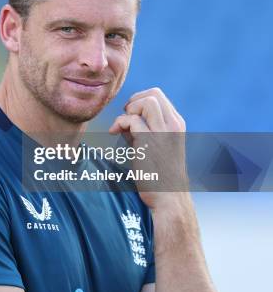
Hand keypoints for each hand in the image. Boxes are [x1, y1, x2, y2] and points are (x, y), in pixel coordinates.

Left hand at [109, 87, 188, 210]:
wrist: (169, 197)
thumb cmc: (159, 174)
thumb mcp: (155, 146)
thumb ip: (143, 130)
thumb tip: (124, 120)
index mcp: (176, 124)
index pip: (158, 96)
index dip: (139, 100)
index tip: (130, 115)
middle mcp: (173, 125)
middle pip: (153, 94)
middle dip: (134, 101)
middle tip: (126, 118)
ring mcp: (163, 134)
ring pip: (147, 102)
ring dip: (129, 111)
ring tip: (123, 127)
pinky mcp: (150, 144)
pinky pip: (132, 121)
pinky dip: (120, 123)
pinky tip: (115, 134)